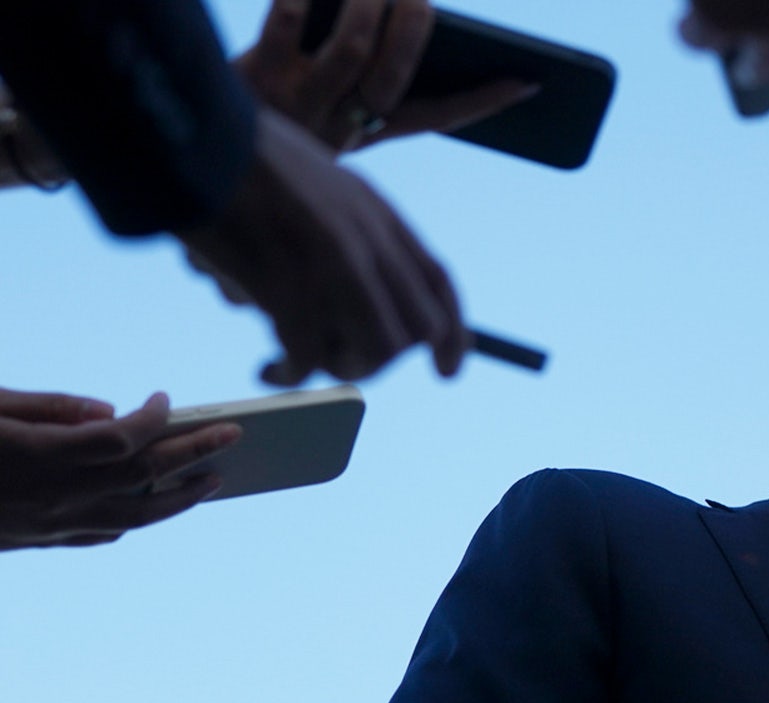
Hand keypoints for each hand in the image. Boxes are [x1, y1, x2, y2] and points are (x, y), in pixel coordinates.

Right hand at [0, 388, 240, 550]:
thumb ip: (50, 407)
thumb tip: (111, 411)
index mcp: (38, 455)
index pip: (119, 439)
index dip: (150, 419)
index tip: (165, 401)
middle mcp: (52, 496)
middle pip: (142, 474)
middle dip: (194, 451)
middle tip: (233, 434)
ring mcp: (47, 526)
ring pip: (133, 518)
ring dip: (180, 498)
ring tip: (213, 479)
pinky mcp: (36, 542)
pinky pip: (101, 535)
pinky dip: (134, 517)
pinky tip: (149, 501)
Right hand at [178, 107, 468, 384]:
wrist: (194, 138)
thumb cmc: (240, 160)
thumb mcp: (319, 181)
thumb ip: (349, 228)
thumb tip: (363, 285)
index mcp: (377, 212)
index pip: (438, 282)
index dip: (453, 333)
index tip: (448, 371)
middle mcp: (368, 240)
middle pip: (416, 329)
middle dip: (384, 357)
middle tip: (338, 358)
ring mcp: (334, 264)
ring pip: (376, 350)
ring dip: (340, 368)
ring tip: (296, 359)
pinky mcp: (291, 288)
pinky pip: (311, 360)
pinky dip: (291, 376)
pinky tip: (268, 370)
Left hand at [235, 0, 538, 152]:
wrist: (197, 155)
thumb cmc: (272, 122)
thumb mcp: (323, 115)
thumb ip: (363, 81)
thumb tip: (404, 14)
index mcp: (363, 136)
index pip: (435, 119)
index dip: (482, 102)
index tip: (525, 82)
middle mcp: (336, 125)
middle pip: (394, 78)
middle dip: (415, 32)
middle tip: (422, 0)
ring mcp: (297, 102)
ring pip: (351, 49)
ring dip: (370, 6)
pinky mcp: (254, 76)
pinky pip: (286, 23)